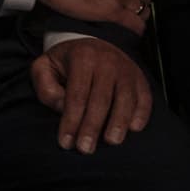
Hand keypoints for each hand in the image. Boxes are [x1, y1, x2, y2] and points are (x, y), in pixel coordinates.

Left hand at [30, 37, 152, 153]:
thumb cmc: (65, 61)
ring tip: (111, 142)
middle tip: (85, 148)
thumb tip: (63, 109)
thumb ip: (46, 86)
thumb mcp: (44, 66)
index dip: (71, 120)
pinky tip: (134, 129)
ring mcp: (127, 70)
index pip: (76, 95)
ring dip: (119, 122)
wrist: (92, 42)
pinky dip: (141, 114)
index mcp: (82, 58)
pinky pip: (144, 98)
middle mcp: (107, 62)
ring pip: (125, 99)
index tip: (65, 142)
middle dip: (92, 127)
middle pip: (101, 100)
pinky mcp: (140, 78)